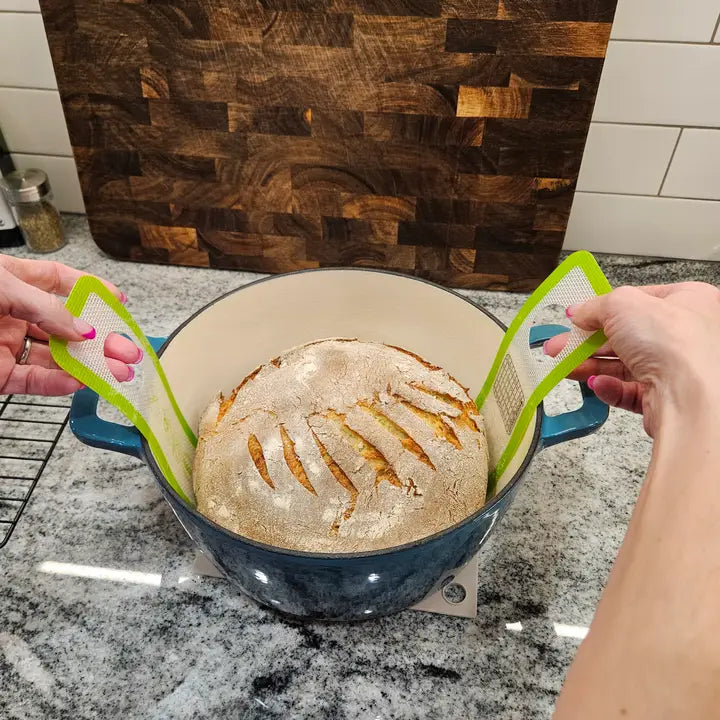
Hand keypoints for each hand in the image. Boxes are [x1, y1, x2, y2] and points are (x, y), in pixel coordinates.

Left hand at [0, 255, 139, 395]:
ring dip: (89, 366)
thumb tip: (83, 329)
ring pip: (56, 359)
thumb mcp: (3, 286)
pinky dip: (58, 385)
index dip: (89, 289)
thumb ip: (45, 307)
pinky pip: (34, 382)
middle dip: (100, 340)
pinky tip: (80, 381)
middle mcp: (12, 314)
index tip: (117, 299)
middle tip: (127, 351)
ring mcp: (6, 346)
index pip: (56, 280)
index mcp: (10, 282)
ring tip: (117, 372)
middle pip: (66, 327)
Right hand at [544, 282, 719, 436]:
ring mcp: (679, 369)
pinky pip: (632, 391)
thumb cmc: (674, 344)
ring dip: (591, 365)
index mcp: (690, 301)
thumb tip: (579, 312)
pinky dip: (611, 388)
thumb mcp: (622, 304)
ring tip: (565, 367)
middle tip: (560, 345)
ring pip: (625, 365)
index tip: (578, 316)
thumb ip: (595, 306)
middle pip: (627, 335)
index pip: (641, 299)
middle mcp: (689, 335)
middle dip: (588, 341)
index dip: (605, 307)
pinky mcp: (668, 399)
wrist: (693, 399)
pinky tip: (598, 384)